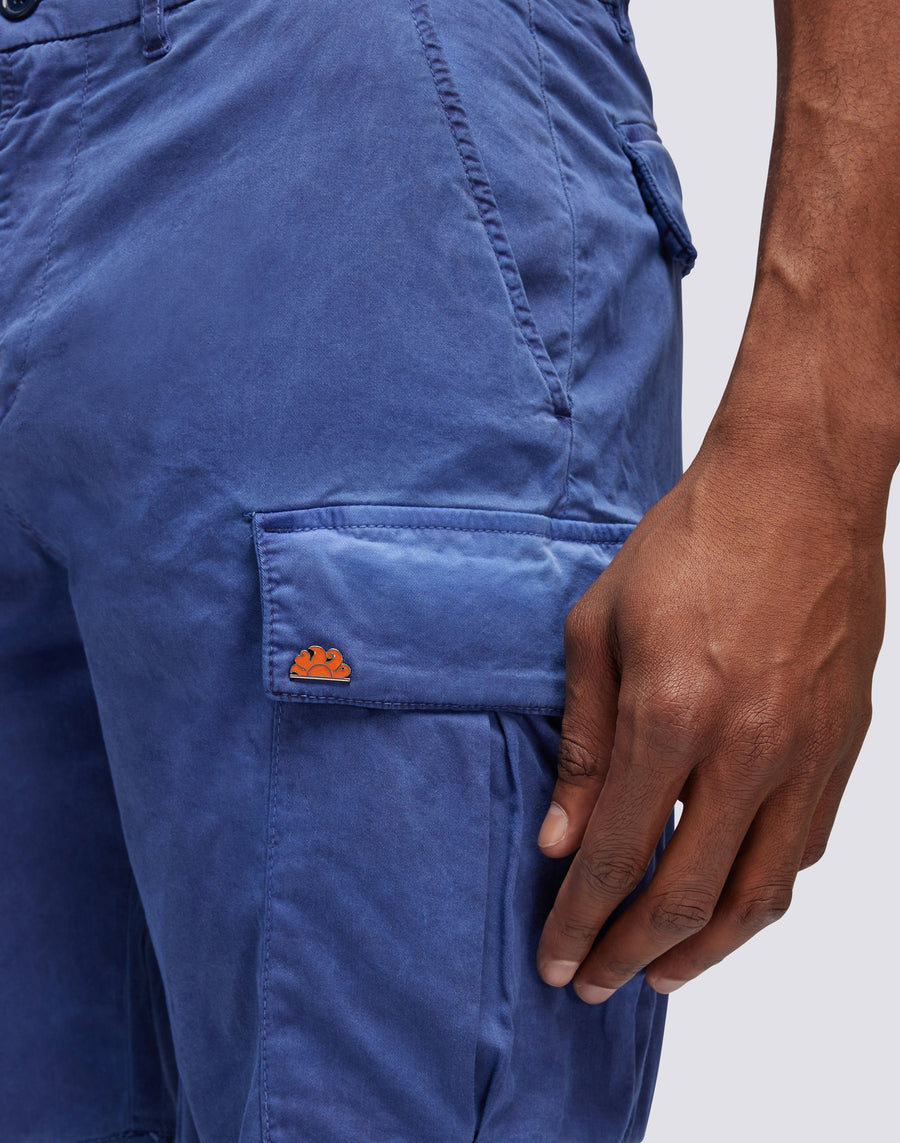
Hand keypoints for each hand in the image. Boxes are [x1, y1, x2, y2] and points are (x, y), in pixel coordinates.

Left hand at [535, 429, 885, 1000]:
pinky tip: (722, 908)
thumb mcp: (598, 630)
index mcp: (670, 714)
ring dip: (701, 951)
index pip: (617, 856)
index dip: (578, 923)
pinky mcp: (844, 748)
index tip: (554, 961)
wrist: (795, 491)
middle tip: (591, 985)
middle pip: (685, 897)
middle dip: (627, 955)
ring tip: (654, 974)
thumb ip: (581, 744)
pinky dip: (758, 898)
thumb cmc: (688, 547)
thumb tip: (562, 839)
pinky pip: (803, 851)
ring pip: (757, 895)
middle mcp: (747, 749)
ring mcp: (807, 754)